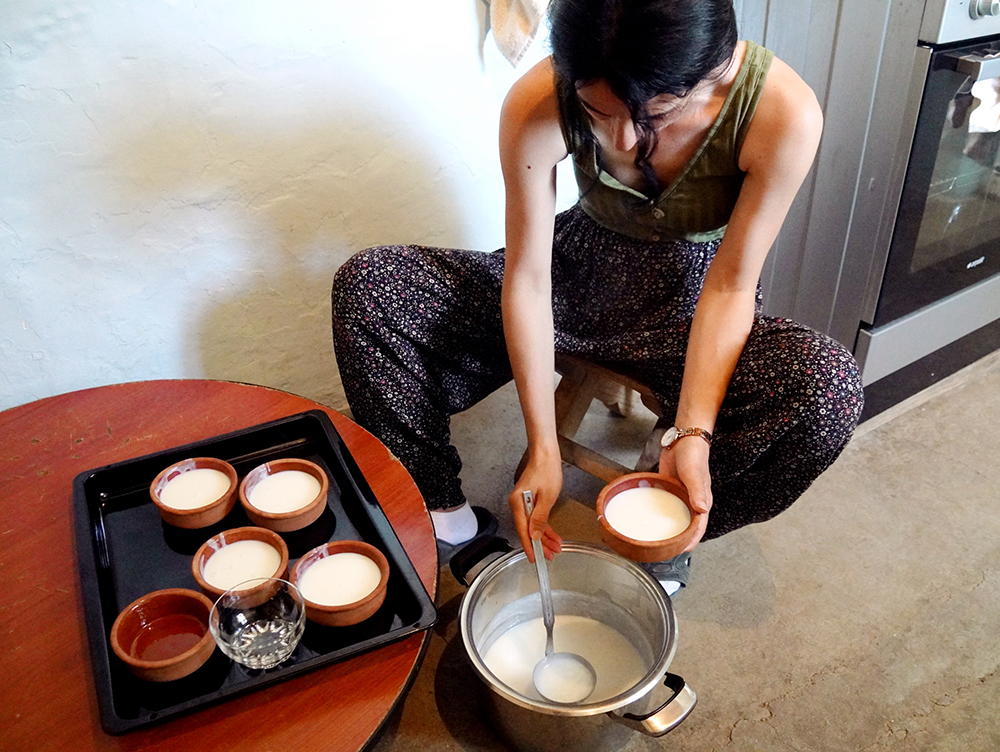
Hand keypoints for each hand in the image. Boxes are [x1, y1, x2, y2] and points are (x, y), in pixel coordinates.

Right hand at [509, 446, 563, 561]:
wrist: (546, 454)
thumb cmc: (546, 470)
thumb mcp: (547, 497)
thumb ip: (540, 518)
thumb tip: (534, 535)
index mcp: (518, 503)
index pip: (523, 530)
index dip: (529, 546)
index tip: (534, 558)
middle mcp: (518, 504)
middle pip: (528, 530)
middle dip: (540, 544)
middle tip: (550, 555)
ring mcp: (523, 503)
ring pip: (533, 526)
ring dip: (544, 537)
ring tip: (556, 547)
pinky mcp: (530, 500)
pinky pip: (536, 518)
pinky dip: (544, 527)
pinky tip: (553, 534)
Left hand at [658, 437, 711, 552]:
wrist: (683, 439)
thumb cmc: (694, 456)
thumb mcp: (695, 474)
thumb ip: (698, 492)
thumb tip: (702, 511)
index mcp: (701, 502)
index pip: (698, 528)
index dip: (690, 541)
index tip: (681, 551)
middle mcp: (692, 502)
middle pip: (686, 526)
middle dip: (678, 539)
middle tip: (665, 550)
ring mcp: (681, 496)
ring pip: (675, 517)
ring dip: (668, 528)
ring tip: (657, 539)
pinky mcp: (671, 489)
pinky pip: (665, 504)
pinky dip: (659, 513)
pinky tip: (649, 517)